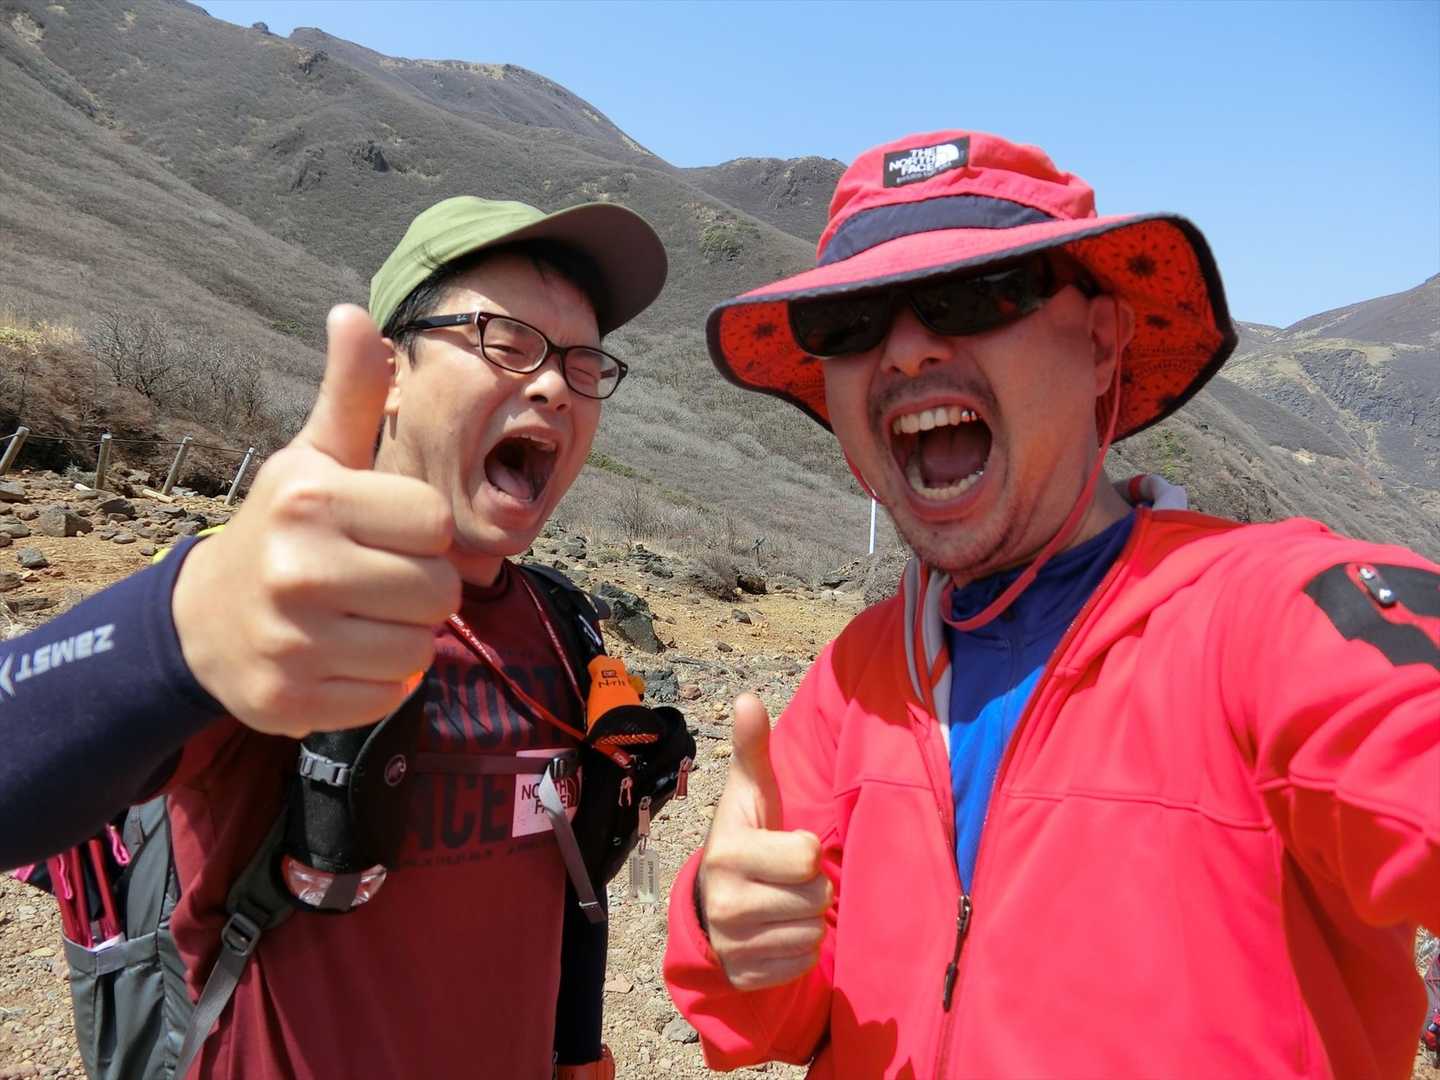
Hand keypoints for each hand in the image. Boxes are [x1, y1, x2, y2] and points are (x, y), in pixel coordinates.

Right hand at [171, 305, 460, 736]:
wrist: (203, 621)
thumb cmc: (284, 528)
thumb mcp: (315, 458)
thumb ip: (350, 394)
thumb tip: (353, 311)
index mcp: (312, 500)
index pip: (437, 523)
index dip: (420, 530)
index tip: (381, 530)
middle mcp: (298, 569)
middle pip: (441, 592)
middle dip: (421, 588)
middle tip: (374, 579)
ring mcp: (292, 643)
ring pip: (421, 649)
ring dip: (404, 638)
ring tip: (360, 619)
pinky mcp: (292, 704)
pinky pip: (392, 696)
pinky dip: (380, 683)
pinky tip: (342, 658)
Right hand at [696, 693, 831, 989]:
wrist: (711, 903)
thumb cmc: (745, 840)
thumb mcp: (750, 795)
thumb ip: (753, 748)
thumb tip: (747, 697)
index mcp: (727, 853)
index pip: (805, 856)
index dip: (805, 849)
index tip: (784, 845)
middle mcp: (724, 902)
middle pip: (815, 898)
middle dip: (810, 887)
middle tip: (785, 879)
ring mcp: (732, 945)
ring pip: (811, 933)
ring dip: (806, 918)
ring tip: (780, 903)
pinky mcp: (744, 976)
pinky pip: (801, 963)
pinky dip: (797, 949)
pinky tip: (776, 931)